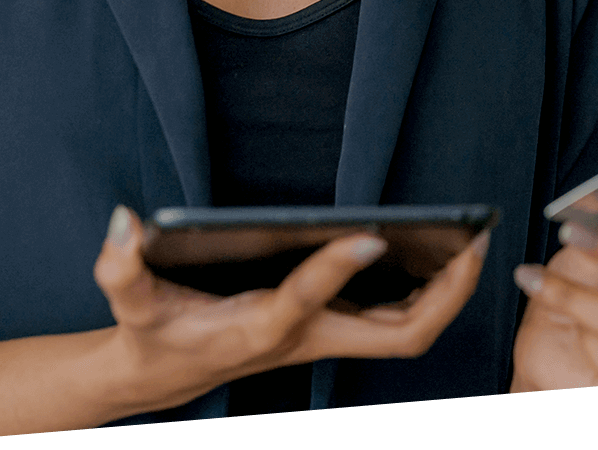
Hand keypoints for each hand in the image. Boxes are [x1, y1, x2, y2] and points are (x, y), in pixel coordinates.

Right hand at [91, 206, 486, 417]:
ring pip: (408, 331)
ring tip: (475, 238)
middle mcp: (308, 339)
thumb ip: (120, 268)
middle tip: (476, 240)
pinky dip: (429, 293)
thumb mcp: (131, 302)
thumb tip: (124, 222)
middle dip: (445, 295)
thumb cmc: (154, 334)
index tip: (369, 231)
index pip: (303, 302)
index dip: (334, 268)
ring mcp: (328, 339)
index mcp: (260, 329)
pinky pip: (398, 319)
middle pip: (398, 336)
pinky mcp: (333, 329)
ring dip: (448, 293)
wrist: (160, 375)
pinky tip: (444, 254)